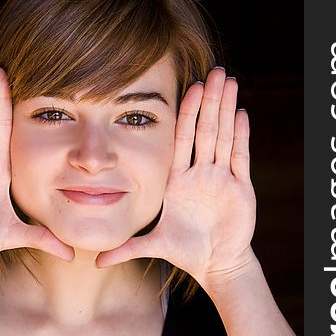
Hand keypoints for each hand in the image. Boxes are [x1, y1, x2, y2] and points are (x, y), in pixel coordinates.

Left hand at [96, 68, 256, 285]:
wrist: (215, 264)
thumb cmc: (185, 250)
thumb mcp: (154, 245)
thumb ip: (126, 249)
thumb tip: (93, 261)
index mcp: (178, 179)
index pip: (181, 139)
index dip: (185, 113)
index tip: (188, 87)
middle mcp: (200, 173)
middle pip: (205, 130)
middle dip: (209, 101)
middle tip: (214, 71)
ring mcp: (221, 178)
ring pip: (224, 136)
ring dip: (226, 109)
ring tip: (228, 81)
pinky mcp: (240, 188)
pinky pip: (240, 158)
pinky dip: (241, 136)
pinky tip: (242, 113)